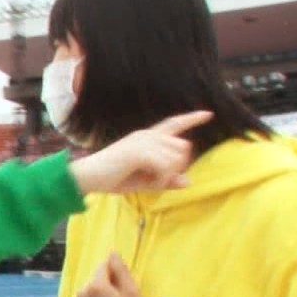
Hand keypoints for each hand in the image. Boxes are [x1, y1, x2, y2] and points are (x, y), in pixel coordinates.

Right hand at [67, 111, 212, 194]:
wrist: (87, 177)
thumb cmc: (113, 178)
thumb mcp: (144, 182)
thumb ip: (165, 180)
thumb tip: (188, 182)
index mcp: (147, 138)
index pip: (174, 123)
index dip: (192, 118)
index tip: (209, 114)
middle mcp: (147, 135)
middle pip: (183, 146)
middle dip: (178, 166)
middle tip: (159, 179)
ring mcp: (143, 141)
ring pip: (177, 157)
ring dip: (169, 174)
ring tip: (150, 181)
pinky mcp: (139, 151)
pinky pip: (166, 166)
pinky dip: (161, 179)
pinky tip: (148, 182)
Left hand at [74, 253, 147, 296]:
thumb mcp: (131, 291)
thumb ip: (120, 269)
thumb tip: (111, 253)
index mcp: (95, 285)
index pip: (103, 266)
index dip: (115, 271)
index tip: (124, 282)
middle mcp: (81, 294)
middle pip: (95, 279)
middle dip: (106, 282)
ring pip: (89, 291)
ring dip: (99, 293)